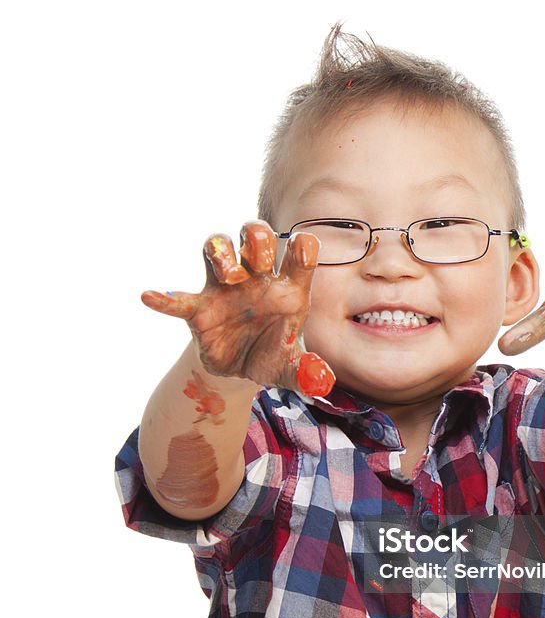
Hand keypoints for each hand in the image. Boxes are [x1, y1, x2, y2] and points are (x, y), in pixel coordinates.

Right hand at [141, 221, 335, 395]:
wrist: (241, 369)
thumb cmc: (272, 355)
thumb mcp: (292, 368)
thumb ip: (308, 372)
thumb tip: (322, 382)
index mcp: (288, 287)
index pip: (300, 249)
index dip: (301, 246)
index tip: (300, 254)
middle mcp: (257, 278)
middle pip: (255, 234)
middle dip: (258, 241)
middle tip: (261, 265)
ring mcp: (226, 288)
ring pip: (218, 245)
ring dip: (223, 254)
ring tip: (229, 277)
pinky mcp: (200, 308)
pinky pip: (179, 298)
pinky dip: (165, 298)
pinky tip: (150, 297)